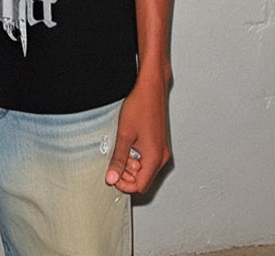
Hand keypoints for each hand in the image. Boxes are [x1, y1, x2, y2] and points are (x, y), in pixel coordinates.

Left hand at [105, 74, 170, 193]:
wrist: (151, 87)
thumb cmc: (140, 106)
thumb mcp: (124, 135)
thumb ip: (118, 159)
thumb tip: (112, 177)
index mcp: (155, 158)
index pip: (140, 186)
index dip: (123, 183)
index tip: (112, 174)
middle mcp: (162, 156)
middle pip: (144, 180)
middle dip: (127, 175)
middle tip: (115, 161)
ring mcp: (162, 149)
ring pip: (146, 169)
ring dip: (132, 165)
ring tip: (122, 148)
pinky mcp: (159, 142)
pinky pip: (149, 159)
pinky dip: (137, 157)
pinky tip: (129, 143)